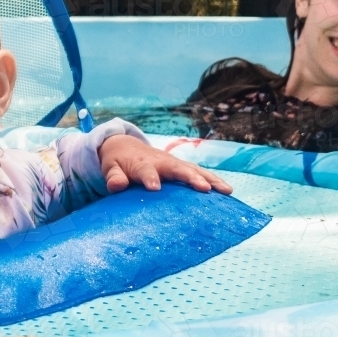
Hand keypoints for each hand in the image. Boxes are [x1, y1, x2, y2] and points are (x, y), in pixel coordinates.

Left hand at [98, 135, 231, 194]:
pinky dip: (213, 180)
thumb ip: (113, 176)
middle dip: (191, 178)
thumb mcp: (110, 167)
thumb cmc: (117, 161)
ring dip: (211, 179)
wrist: (125, 146)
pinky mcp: (182, 167)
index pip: (145, 171)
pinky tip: (227, 191)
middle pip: (178, 169)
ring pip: (195, 170)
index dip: (150, 178)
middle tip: (205, 189)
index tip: (154, 188)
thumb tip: (116, 186)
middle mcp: (162, 161)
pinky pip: (200, 173)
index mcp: (142, 163)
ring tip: (227, 190)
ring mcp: (174, 163)